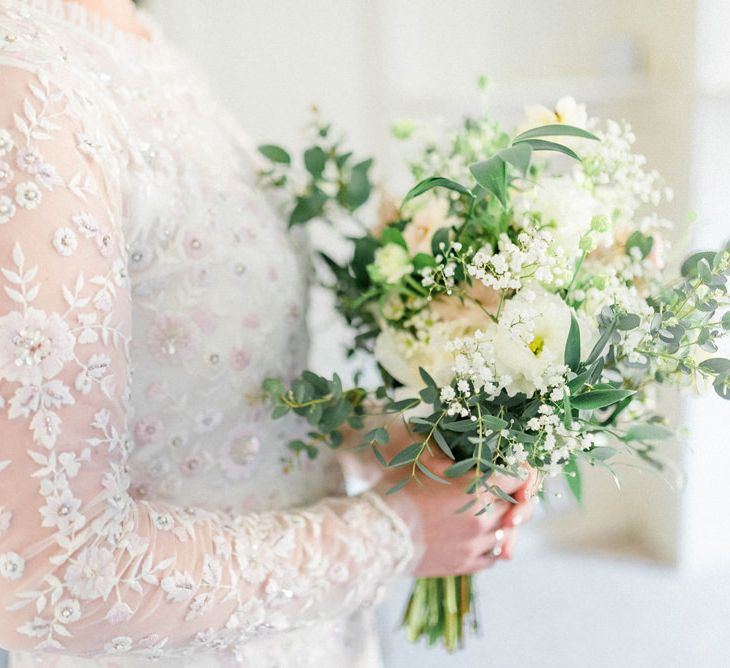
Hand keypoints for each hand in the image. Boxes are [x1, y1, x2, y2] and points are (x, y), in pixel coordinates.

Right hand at [376, 449, 538, 576]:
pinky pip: (493, 556)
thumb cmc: (397, 492)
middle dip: (507, 495)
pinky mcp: (465, 565)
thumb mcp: (426, 465)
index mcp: (476, 489)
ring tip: (482, 512)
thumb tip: (470, 458)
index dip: (517, 471)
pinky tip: (477, 536)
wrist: (376, 533)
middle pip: (514, 505)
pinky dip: (491, 546)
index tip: (510, 468)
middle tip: (493, 489)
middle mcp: (483, 519)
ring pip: (507, 533)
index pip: (518, 478)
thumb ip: (456, 461)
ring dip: (500, 521)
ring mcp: (475, 545)